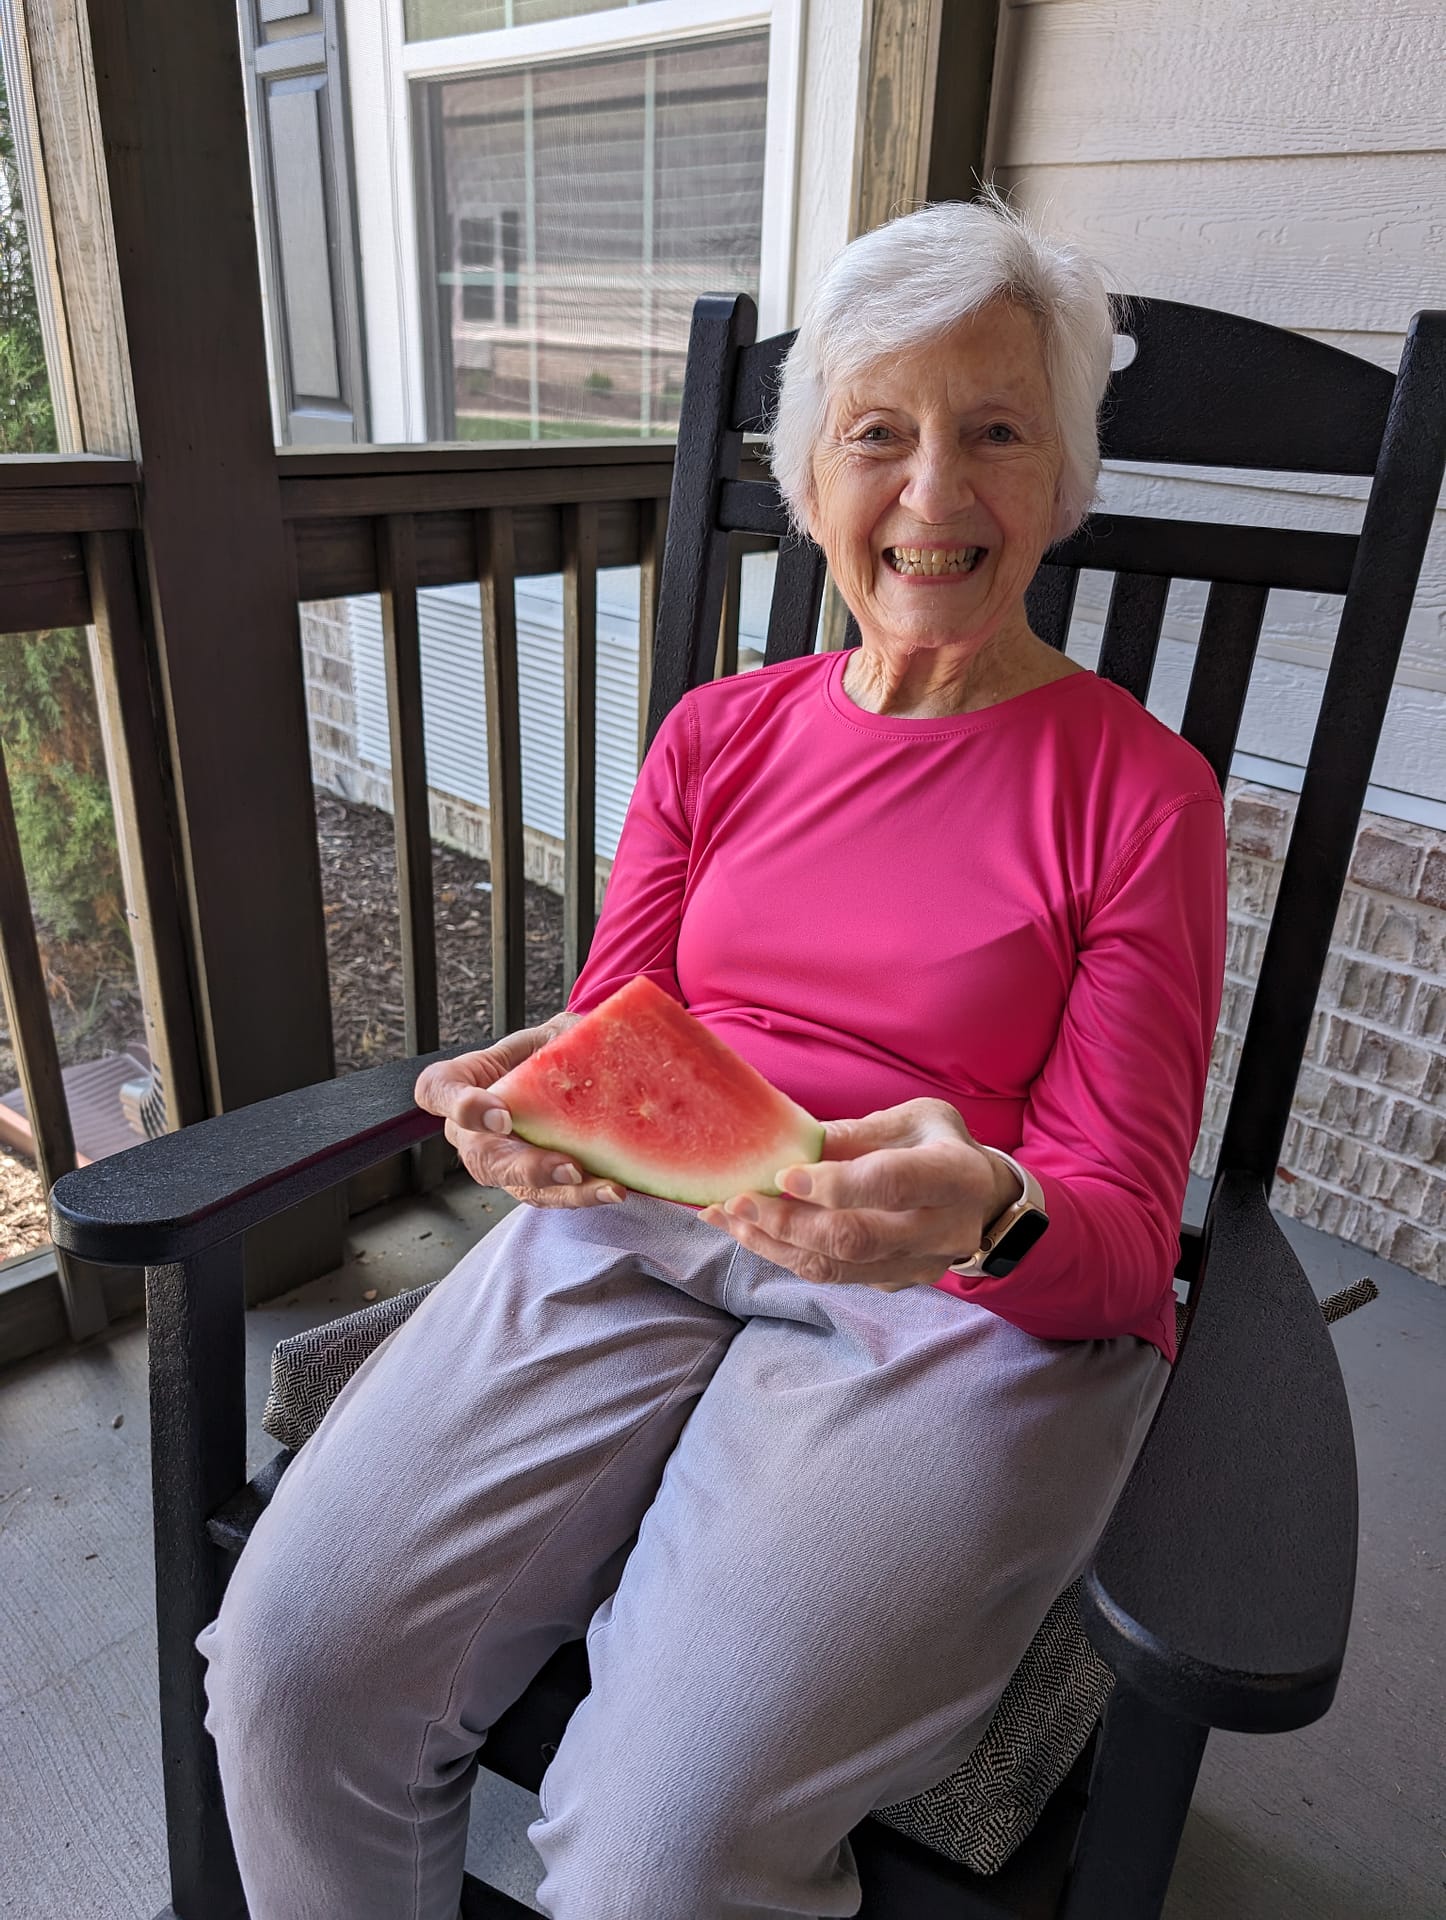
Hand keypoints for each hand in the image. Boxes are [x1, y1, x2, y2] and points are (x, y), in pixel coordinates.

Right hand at [413, 1014, 626, 1208]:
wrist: (577, 1068)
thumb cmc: (553, 1047)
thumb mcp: (551, 1031)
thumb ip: (559, 1038)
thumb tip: (590, 1044)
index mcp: (464, 1080)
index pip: (438, 1090)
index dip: (459, 1106)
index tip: (500, 1115)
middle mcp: (472, 1127)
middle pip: (482, 1156)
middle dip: (524, 1166)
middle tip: (566, 1166)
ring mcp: (499, 1159)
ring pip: (517, 1184)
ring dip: (560, 1188)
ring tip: (601, 1187)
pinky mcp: (529, 1181)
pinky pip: (548, 1196)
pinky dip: (581, 1195)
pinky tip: (610, 1190)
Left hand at [698, 1098, 1020, 1291]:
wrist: (984, 1202)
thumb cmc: (940, 1146)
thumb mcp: (914, 1119)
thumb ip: (859, 1132)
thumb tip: (794, 1138)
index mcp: (953, 1175)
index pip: (891, 1184)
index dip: (835, 1184)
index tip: (783, 1175)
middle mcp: (941, 1230)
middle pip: (856, 1238)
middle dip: (788, 1222)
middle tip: (736, 1201)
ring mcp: (918, 1266)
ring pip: (836, 1267)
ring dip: (773, 1244)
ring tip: (725, 1217)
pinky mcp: (894, 1283)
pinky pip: (832, 1276)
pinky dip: (784, 1254)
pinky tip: (748, 1231)